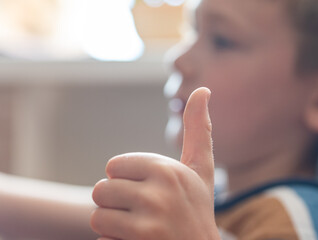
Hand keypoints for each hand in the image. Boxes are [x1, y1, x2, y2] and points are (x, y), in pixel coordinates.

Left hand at [91, 87, 219, 239]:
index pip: (114, 166)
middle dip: (116, 201)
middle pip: (101, 190)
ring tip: (140, 227)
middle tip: (142, 212)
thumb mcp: (201, 169)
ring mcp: (147, 225)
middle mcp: (158, 195)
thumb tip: (203, 90)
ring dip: (113, 223)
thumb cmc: (197, 207)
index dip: (127, 180)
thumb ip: (198, 130)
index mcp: (167, 170)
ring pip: (98, 216)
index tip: (148, 190)